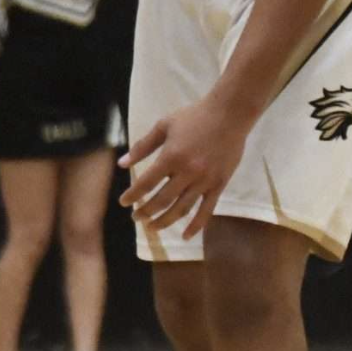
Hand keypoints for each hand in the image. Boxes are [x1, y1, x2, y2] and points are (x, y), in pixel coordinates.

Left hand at [118, 97, 252, 239]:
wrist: (229, 114)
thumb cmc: (194, 116)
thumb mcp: (164, 125)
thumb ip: (143, 146)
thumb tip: (122, 163)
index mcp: (171, 157)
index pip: (147, 183)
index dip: (133, 195)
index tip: (123, 202)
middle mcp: (187, 172)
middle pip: (162, 200)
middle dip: (145, 211)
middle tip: (135, 217)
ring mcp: (204, 181)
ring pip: (181, 209)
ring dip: (164, 221)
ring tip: (152, 228)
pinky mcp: (219, 185)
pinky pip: (206, 210)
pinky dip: (196, 226)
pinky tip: (186, 236)